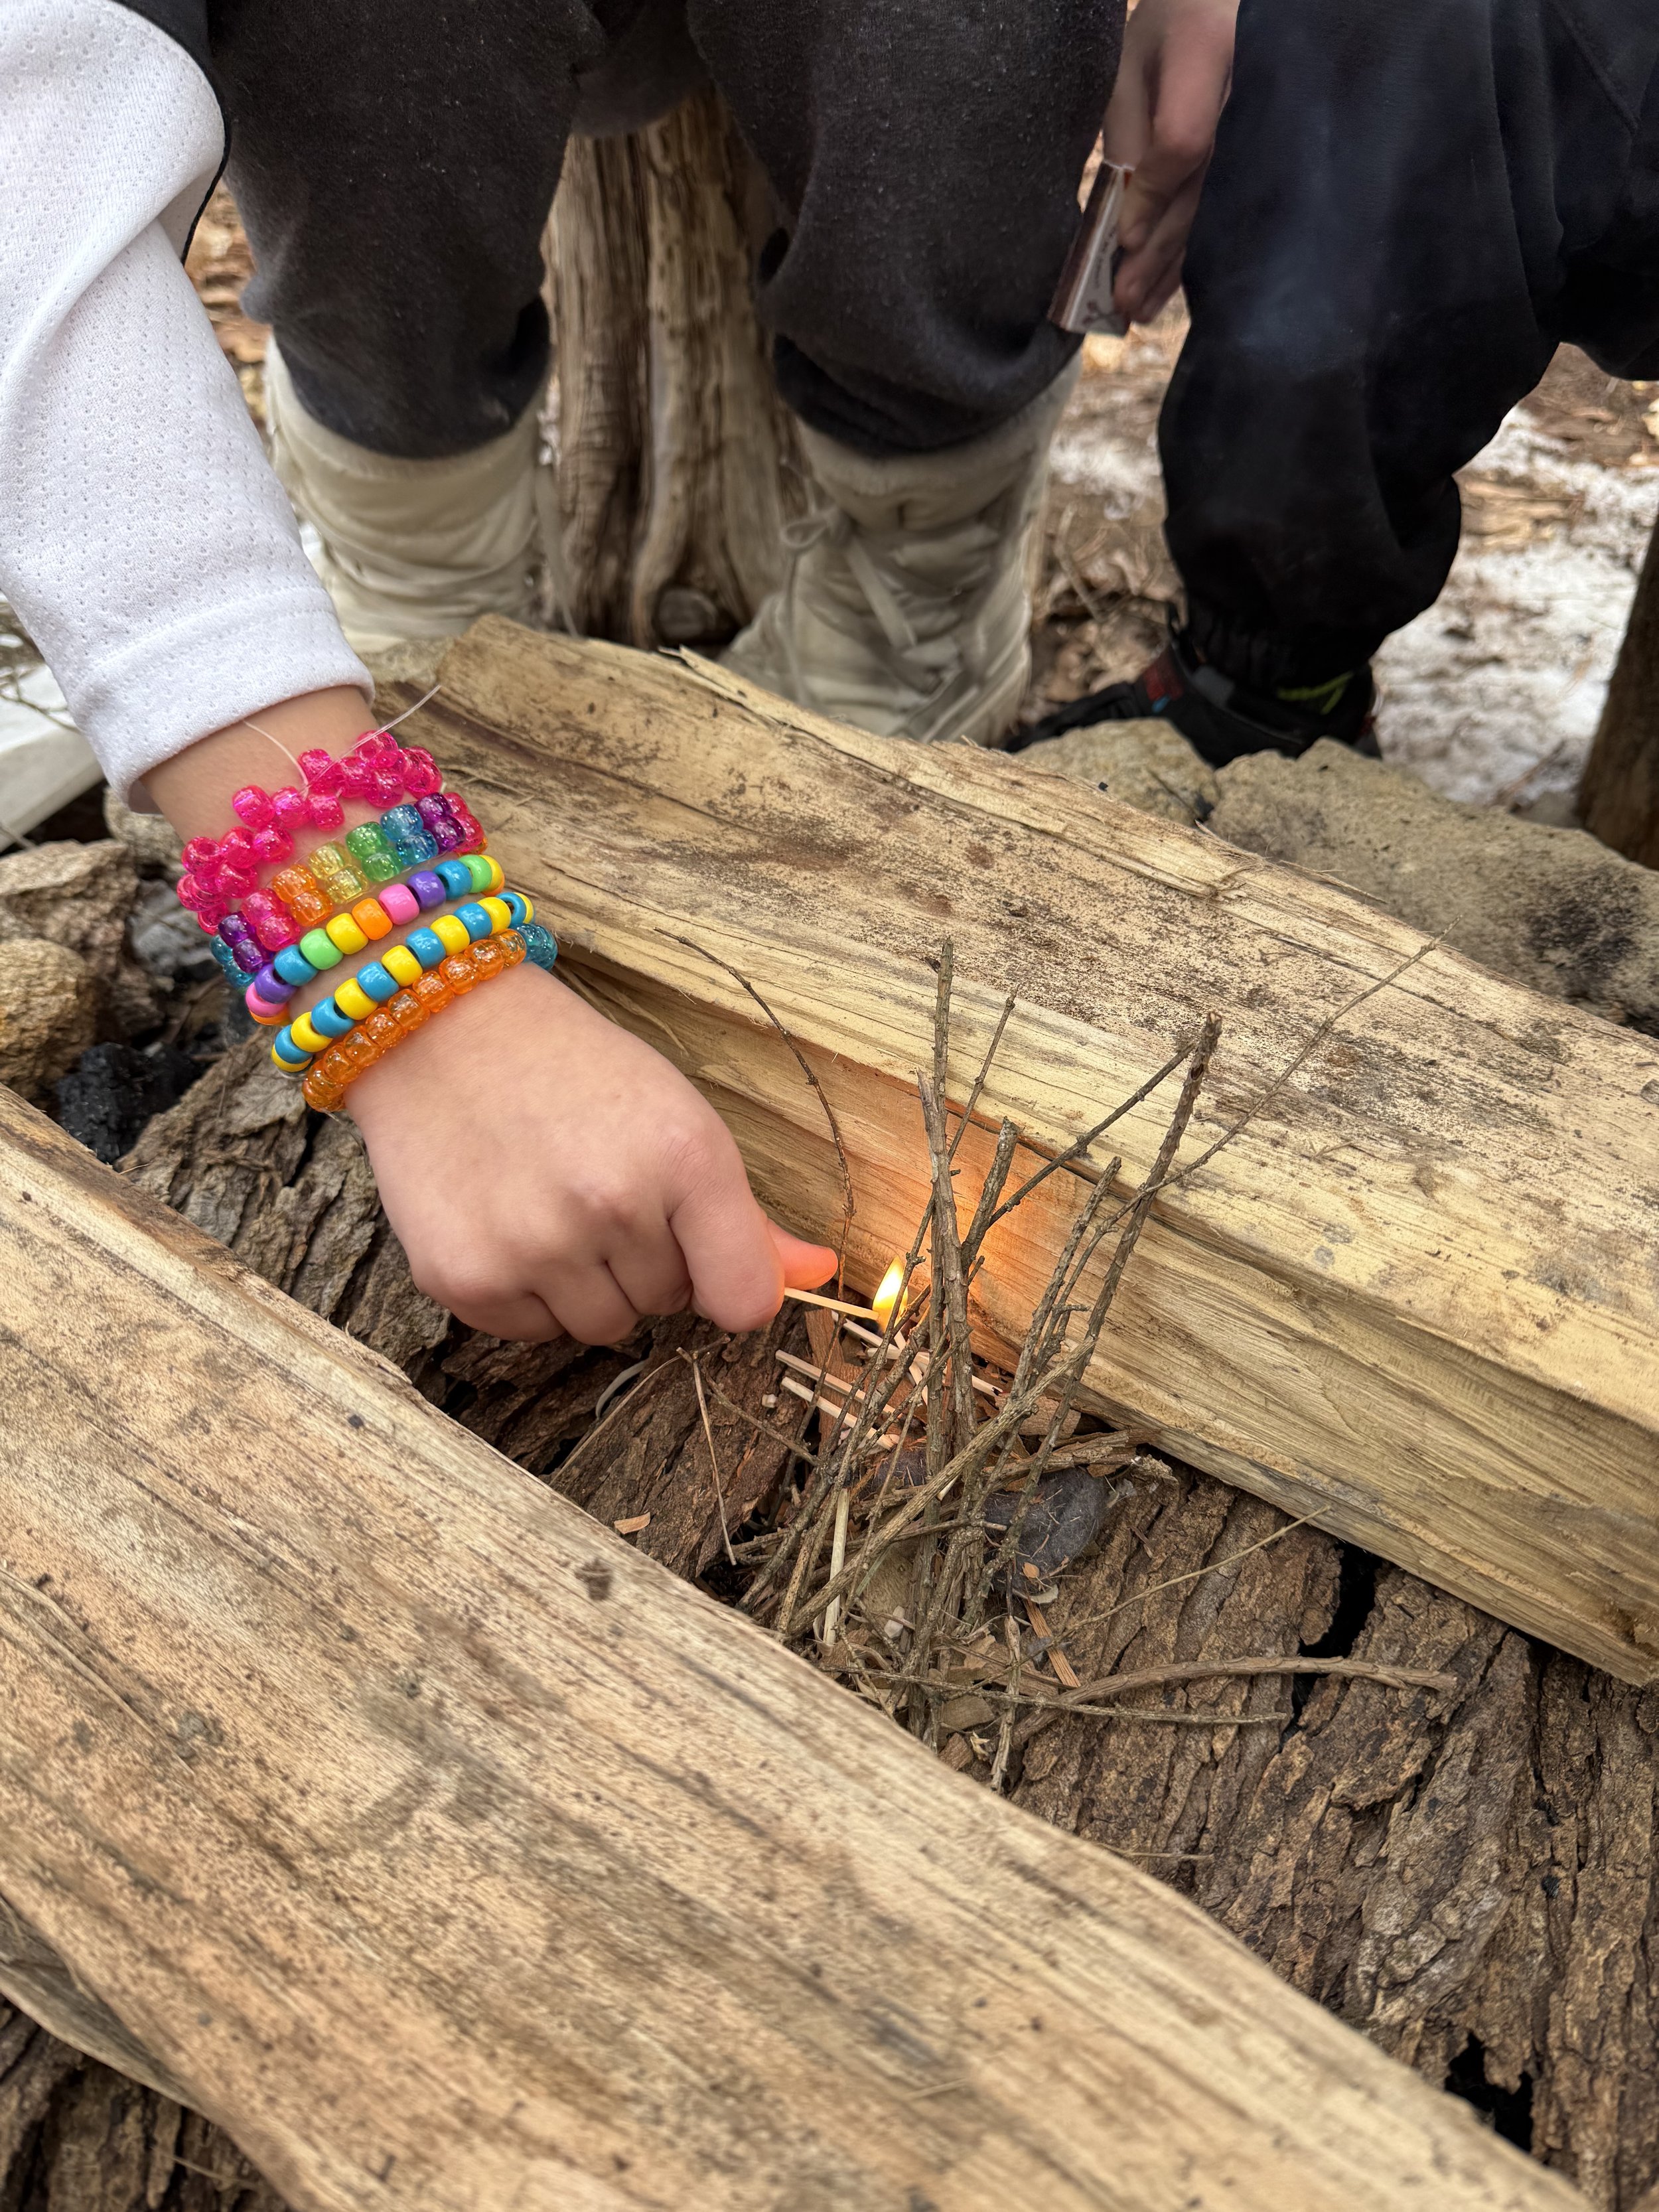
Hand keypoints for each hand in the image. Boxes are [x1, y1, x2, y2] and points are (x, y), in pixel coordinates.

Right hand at [349, 962, 837, 1342]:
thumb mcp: (677, 1118)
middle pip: (667, 1307)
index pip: (744, 1299)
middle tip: (602, 1188)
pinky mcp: (464, 1278)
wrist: (439, 1029)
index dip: (731, 1287)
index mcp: (684, 1158)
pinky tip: (506, 1221)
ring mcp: (532, 1248)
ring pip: (600, 1328)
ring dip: (587, 1285)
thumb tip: (817, 1276)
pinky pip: (529, 1332)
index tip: (710, 1264)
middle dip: (647, 1262)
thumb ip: (745, 1216)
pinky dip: (524, 1293)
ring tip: (553, 1205)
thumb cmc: (573, 1068)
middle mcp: (610, 1207)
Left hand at [1106, 0, 1239, 325]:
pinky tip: (1173, 286)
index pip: (1183, 142)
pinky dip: (1199, 248)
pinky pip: (1232, 207)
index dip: (1153, 197)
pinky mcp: (1269, 153)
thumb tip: (1126, 217)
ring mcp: (1267, 125)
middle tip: (1124, 299)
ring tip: (1140, 309)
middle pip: (1204, 189)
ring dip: (1176, 265)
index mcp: (1209, 52)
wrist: (1232, 6)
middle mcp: (1250, 93)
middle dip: (1160, 251)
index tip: (1124, 241)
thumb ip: (1130, 131)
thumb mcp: (1135, 62)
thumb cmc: (1174, 25)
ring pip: (1218, 207)